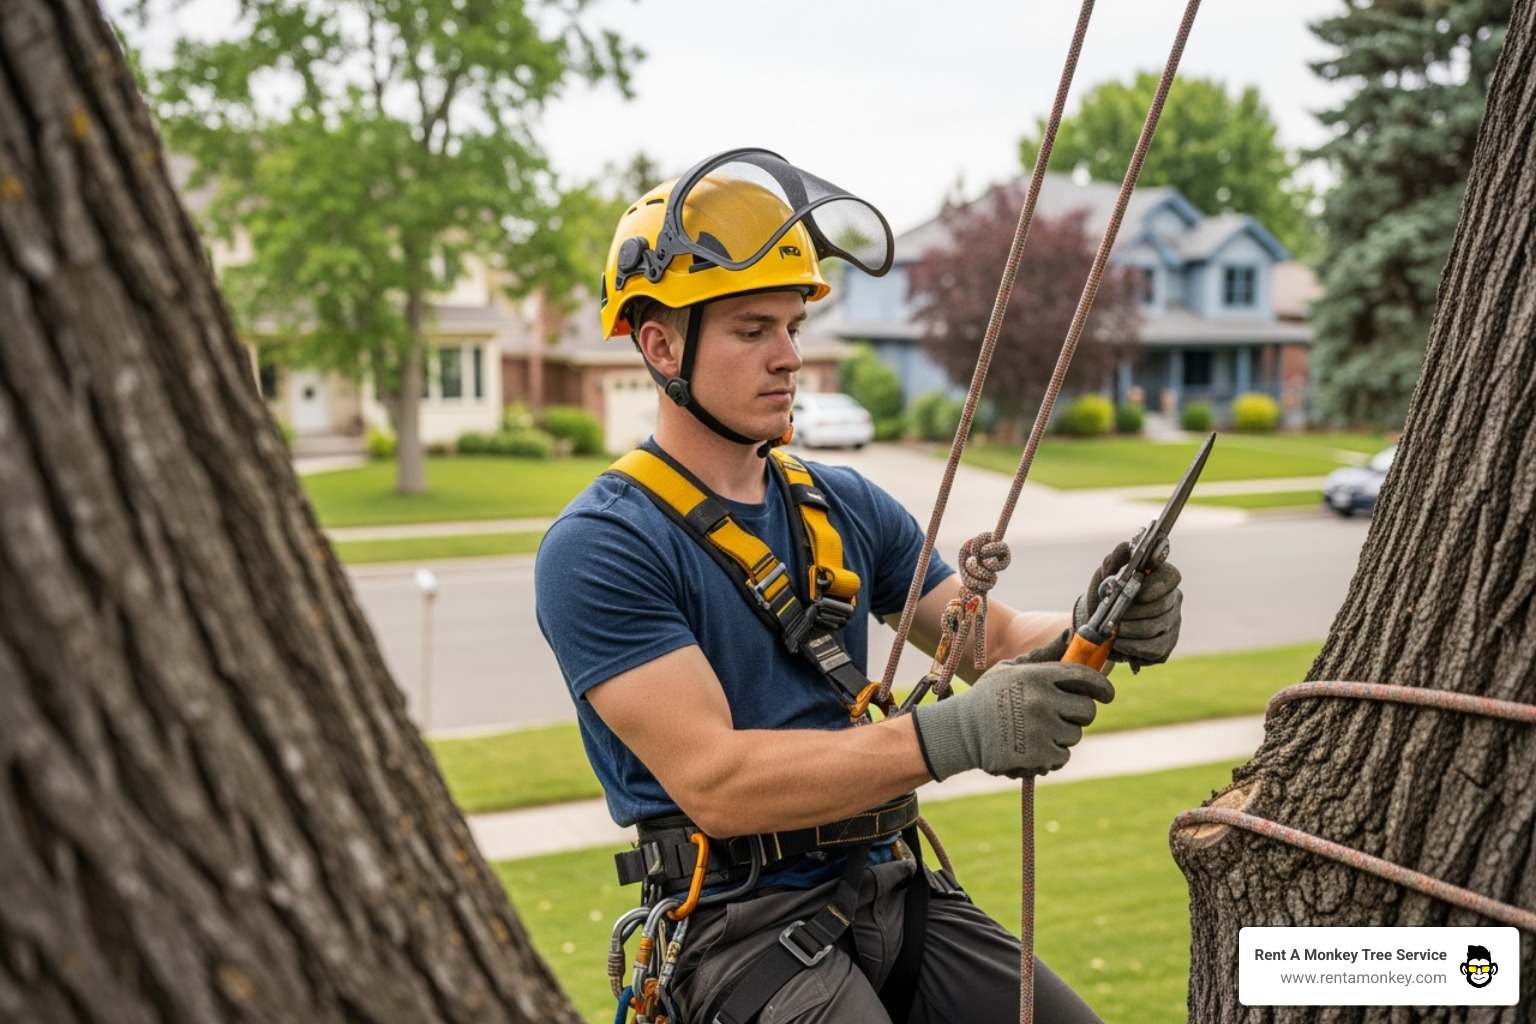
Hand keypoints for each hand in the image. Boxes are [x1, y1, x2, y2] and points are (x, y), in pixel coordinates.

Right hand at [911, 661, 1113, 780]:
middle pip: (1087, 710)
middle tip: (1061, 715)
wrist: (960, 732)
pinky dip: (1051, 756)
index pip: (1084, 677)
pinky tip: (1032, 748)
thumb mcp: (1011, 669)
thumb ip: (1044, 655)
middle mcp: (1042, 701)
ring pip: (1074, 735)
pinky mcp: (1039, 755)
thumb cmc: (988, 697)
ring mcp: (1042, 729)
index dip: (1102, 686)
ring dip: (1061, 736)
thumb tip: (1071, 635)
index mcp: (1038, 676)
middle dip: (1078, 714)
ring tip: (1036, 732)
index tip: (1107, 694)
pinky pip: (1062, 756)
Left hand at [1074, 541, 1182, 671]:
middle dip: (1134, 612)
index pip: (1172, 577)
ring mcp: (1173, 622)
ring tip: (1114, 631)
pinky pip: (1155, 648)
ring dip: (1130, 631)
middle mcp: (1173, 598)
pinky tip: (1120, 643)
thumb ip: (1115, 558)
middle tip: (1116, 616)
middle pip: (1163, 606)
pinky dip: (1133, 647)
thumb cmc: (1106, 594)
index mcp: (1161, 577)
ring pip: (1156, 628)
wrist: (1099, 623)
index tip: (1138, 593)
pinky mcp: (1166, 644)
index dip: (1156, 586)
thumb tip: (1127, 547)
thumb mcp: (1105, 574)